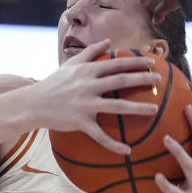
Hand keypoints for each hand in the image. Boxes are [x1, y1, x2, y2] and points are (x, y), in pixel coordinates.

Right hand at [33, 40, 160, 154]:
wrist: (33, 103)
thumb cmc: (53, 83)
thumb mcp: (70, 64)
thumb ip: (90, 51)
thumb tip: (108, 41)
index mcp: (87, 70)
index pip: (116, 63)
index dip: (135, 62)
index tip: (152, 62)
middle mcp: (88, 85)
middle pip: (121, 80)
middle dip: (142, 79)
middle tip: (158, 80)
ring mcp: (85, 104)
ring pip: (116, 106)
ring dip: (137, 107)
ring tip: (154, 110)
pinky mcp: (80, 121)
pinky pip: (100, 135)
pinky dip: (114, 144)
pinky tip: (128, 150)